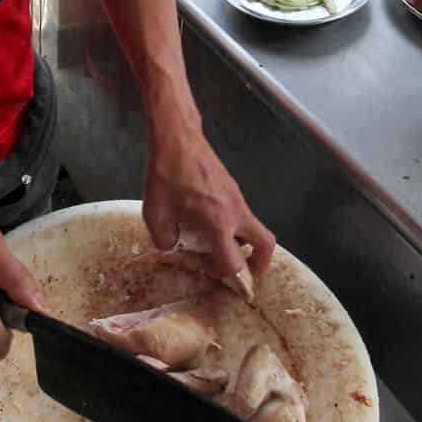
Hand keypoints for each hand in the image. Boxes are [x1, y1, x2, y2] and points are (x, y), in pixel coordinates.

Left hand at [142, 127, 274, 288]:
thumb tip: (171, 247)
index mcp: (219, 223)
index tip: (222, 282)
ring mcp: (237, 198)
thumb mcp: (155, 214)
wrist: (177, 139)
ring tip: (215, 249)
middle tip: (242, 273)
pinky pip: (241, 215)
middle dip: (259, 264)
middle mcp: (235, 212)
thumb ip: (165, 240)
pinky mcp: (232, 189)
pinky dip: (233, 228)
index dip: (232, 280)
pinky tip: (207, 227)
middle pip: (265, 244)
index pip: (236, 263)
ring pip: (253, 229)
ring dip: (241, 245)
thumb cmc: (166, 174)